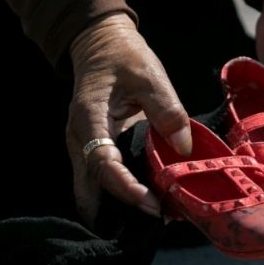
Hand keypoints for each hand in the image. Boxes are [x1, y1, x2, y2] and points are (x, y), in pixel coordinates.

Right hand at [67, 12, 192, 224]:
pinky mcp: (93, 151)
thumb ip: (167, 110)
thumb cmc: (124, 57)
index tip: (151, 202)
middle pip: (92, 186)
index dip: (125, 187)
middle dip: (122, 209)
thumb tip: (184, 148)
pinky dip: (122, 195)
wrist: (100, 46)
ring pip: (94, 189)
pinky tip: (151, 201)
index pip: (102, 162)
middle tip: (161, 218)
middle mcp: (80, 138)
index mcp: (89, 117)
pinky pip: (102, 180)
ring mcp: (83, 147)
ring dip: (121, 207)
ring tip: (161, 214)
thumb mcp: (150, 75)